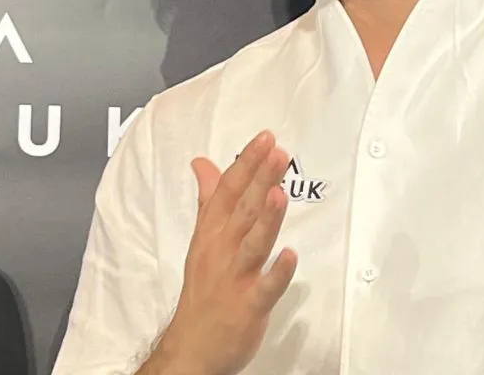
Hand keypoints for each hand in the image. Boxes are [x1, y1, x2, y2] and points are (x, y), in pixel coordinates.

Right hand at [146, 130, 297, 374]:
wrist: (193, 345)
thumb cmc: (204, 288)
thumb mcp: (203, 238)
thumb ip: (210, 198)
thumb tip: (202, 162)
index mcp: (213, 233)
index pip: (229, 191)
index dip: (247, 164)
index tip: (266, 138)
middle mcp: (223, 250)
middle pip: (243, 210)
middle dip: (260, 180)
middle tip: (278, 151)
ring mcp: (236, 278)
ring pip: (252, 244)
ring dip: (266, 219)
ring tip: (278, 193)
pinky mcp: (249, 306)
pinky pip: (265, 288)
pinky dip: (278, 272)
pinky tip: (290, 254)